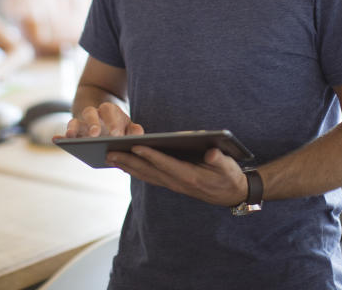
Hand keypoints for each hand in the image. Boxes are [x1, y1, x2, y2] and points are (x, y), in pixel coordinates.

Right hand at [65, 102, 143, 137]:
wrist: (104, 122)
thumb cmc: (119, 126)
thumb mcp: (128, 126)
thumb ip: (135, 130)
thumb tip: (139, 135)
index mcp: (109, 110)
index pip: (109, 111)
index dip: (112, 122)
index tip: (116, 134)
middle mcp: (94, 114)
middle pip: (91, 113)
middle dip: (93, 124)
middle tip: (96, 135)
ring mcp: (81, 123)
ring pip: (75, 121)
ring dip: (73, 128)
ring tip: (71, 136)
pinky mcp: (73, 132)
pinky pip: (65, 133)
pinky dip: (60, 136)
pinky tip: (56, 139)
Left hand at [107, 146, 249, 206]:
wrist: (231, 194)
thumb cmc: (229, 176)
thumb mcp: (229, 167)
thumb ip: (219, 160)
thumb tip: (211, 153)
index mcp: (191, 177)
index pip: (166, 164)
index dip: (151, 155)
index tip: (136, 146)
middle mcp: (178, 183)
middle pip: (150, 171)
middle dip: (129, 161)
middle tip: (110, 152)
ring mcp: (173, 184)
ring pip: (146, 175)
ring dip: (127, 167)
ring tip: (110, 157)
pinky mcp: (171, 183)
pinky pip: (149, 177)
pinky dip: (135, 170)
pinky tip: (124, 164)